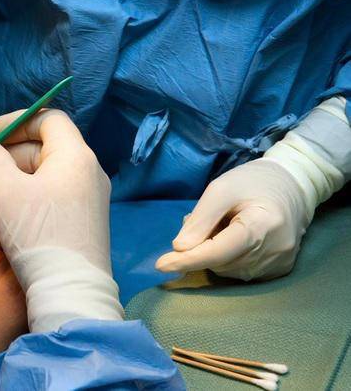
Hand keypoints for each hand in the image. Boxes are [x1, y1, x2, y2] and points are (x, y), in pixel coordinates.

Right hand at [0, 109, 122, 331]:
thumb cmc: (38, 233)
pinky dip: (23, 203)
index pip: (48, 120)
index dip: (15, 122)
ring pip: (41, 179)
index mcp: (75, 156)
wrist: (70, 290)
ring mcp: (86, 200)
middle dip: (4, 158)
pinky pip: (49, 201)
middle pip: (41, 150)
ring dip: (8, 184)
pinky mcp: (80, 223)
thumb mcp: (5, 190)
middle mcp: (86, 173)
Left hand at [156, 159, 310, 280]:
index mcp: (261, 226)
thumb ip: (200, 219)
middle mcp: (273, 252)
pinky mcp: (278, 271)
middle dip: (202, 246)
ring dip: (215, 252)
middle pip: (218, 262)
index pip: (217, 252)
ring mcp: (278, 265)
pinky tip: (237, 238)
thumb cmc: (253, 183)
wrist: (294, 186)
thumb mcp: (221, 189)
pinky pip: (238, 271)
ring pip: (225, 269)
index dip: (187, 260)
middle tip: (211, 219)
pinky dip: (228, 258)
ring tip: (228, 225)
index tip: (161, 265)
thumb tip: (180, 249)